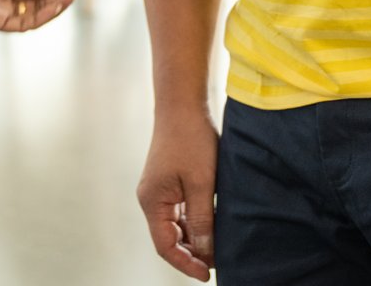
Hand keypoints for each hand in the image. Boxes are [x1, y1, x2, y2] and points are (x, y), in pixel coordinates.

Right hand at [137, 106, 219, 280]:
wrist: (183, 102)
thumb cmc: (190, 138)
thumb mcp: (201, 182)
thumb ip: (202, 219)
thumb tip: (206, 252)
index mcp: (152, 201)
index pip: (165, 246)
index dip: (186, 263)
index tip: (208, 274)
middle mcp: (151, 197)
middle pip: (169, 237)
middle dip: (192, 252)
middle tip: (218, 261)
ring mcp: (160, 189)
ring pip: (176, 224)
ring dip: (195, 237)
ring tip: (218, 244)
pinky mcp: (169, 180)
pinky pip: (180, 210)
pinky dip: (195, 220)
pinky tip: (213, 222)